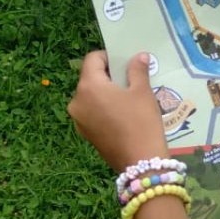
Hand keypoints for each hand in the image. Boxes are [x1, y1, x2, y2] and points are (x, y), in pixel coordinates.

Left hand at [68, 51, 169, 171]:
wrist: (140, 162)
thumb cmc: (142, 122)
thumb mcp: (142, 92)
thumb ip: (137, 70)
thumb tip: (138, 56)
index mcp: (88, 86)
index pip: (93, 59)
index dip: (109, 56)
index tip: (127, 63)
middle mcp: (77, 101)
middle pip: (90, 78)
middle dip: (109, 76)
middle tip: (131, 82)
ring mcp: (78, 119)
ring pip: (91, 96)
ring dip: (106, 93)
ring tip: (128, 101)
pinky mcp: (84, 133)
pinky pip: (92, 112)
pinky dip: (103, 108)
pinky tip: (122, 117)